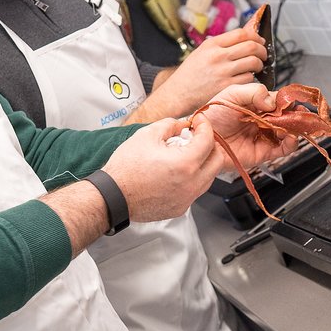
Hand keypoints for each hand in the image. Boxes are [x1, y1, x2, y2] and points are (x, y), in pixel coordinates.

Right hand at [101, 116, 226, 222]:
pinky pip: (195, 191)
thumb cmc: (125, 169)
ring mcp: (187, 199)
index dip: (205, 126)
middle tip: (197, 137)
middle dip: (210, 145)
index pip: (208, 140)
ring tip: (185, 154)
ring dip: (203, 163)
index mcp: (184, 164)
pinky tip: (177, 172)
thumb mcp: (146, 135)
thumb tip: (182, 124)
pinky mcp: (180, 208)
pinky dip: (192, 178)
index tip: (199, 122)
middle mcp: (190, 184)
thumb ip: (169, 125)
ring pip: (209, 177)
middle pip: (217, 161)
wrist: (113, 196)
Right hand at [132, 28, 265, 121]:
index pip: (242, 33)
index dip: (256, 36)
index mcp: (211, 45)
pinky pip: (248, 79)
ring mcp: (223, 72)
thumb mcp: (202, 52)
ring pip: (253, 63)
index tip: (259, 41)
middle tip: (263, 55)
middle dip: (262, 50)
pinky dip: (251, 78)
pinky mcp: (227, 87)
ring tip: (255, 67)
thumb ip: (223, 44)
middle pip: (252, 46)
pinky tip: (245, 79)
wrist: (177, 95)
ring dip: (259, 65)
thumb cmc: (190, 74)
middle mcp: (218, 56)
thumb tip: (249, 33)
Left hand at [198, 83, 302, 170]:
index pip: (278, 101)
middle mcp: (262, 120)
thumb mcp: (231, 94)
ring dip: (295, 128)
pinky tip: (290, 137)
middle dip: (296, 115)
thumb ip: (254, 92)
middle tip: (301, 114)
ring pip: (288, 132)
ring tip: (294, 125)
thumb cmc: (212, 116)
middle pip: (287, 117)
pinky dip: (291, 143)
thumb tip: (273, 101)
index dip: (288, 101)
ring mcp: (263, 136)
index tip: (294, 101)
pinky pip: (282, 149)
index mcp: (255, 104)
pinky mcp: (263, 152)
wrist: (201, 139)